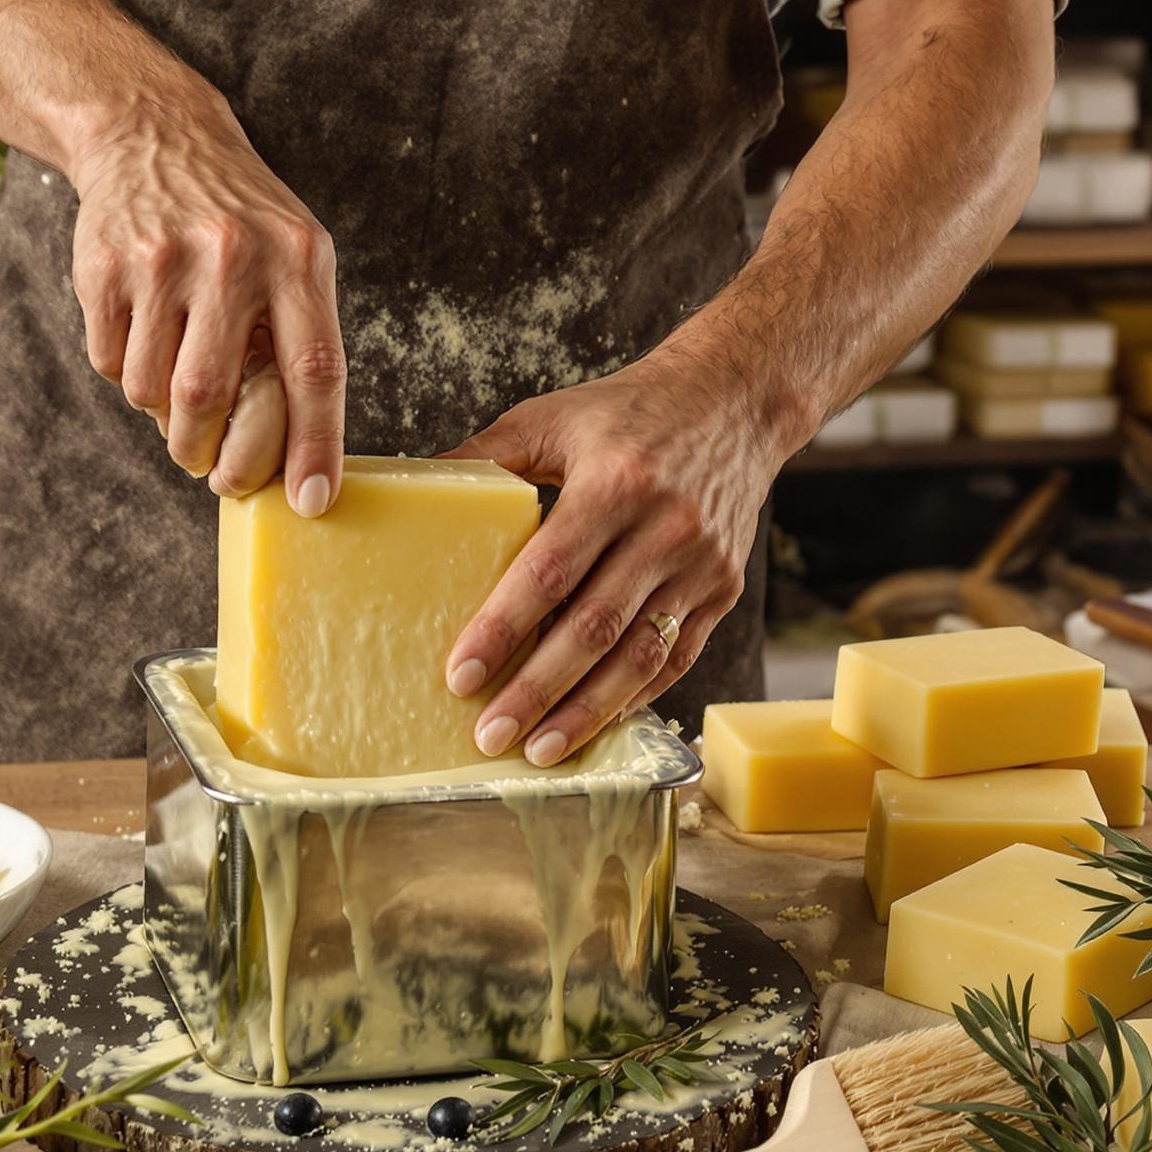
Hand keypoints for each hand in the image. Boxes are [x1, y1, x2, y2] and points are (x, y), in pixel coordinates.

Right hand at [68, 92, 346, 511]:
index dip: (314, 445)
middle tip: (211, 467)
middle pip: (213, 396)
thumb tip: (290, 458)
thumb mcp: (293, 254)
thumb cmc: (238, 219)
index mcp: (298, 259)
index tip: (310, 502)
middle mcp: (233, 257)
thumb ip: (299, 339)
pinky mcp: (104, 268)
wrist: (153, 134)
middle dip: (209, 451)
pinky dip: (124, 372)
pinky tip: (141, 334)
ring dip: (163, 413)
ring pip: (152, 390)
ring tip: (175, 379)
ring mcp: (162, 260)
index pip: (314, 370)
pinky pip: (109, 364)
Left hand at [443, 347, 791, 765]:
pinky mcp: (723, 588)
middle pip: (594, 628)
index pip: (548, 572)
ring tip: (538, 750)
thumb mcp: (553, 418)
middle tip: (490, 735)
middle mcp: (665, 528)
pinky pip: (676, 658)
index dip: (503, 630)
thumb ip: (486, 457)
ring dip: (586, 712)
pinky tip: (594, 722)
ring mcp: (701, 564)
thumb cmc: (632, 411)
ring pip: (639, 656)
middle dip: (538, 691)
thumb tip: (414, 491)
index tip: (462, 676)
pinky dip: (633, 697)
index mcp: (615, 482)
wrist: (736, 401)